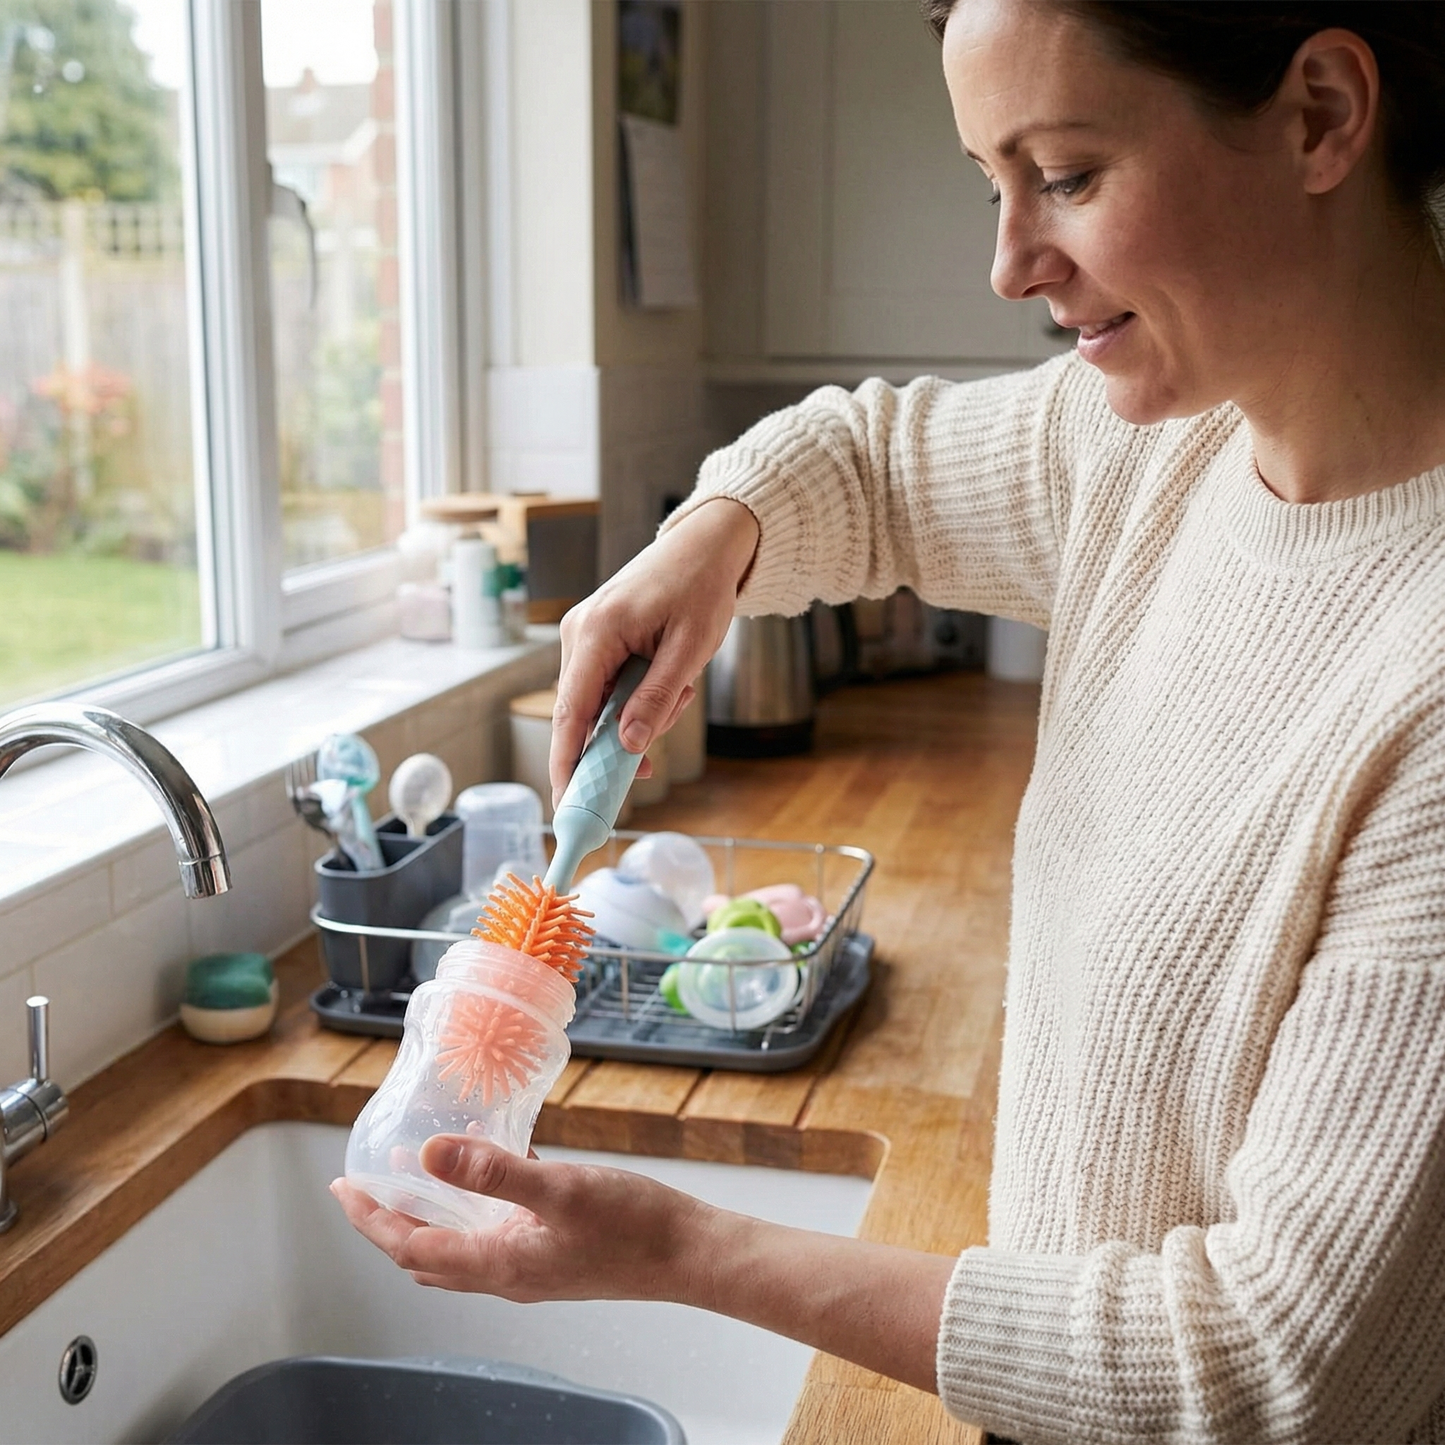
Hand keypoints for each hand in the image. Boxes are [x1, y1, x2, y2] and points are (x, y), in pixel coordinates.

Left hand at [330, 1134, 713, 1302]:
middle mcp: (506, 1271)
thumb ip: (494, 1172)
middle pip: (426, 1252)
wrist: (689, 1253)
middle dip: (388, 1222)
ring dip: (430, 1212)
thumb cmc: (633, 1226)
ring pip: (460, 1243)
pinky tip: (494, 1159)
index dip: (372, 1218)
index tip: (343, 1187)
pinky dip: (479, 1201)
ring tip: (414, 1171)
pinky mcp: (554, 1250)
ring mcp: (531, 1264)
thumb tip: (428, 1156)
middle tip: (365, 1186)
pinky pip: (499, 1228)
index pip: (410, 1246)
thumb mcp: (560, 1188)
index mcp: (498, 1262)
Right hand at [549, 498, 759, 801]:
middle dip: (616, 744)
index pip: (570, 712)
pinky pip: (606, 688)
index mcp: (596, 631)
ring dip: (637, 717)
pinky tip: (669, 687)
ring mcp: (583, 636)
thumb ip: (656, 699)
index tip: (566, 803)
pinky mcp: (595, 639)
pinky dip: (635, 700)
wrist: (704, 546)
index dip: (566, 762)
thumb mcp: (689, 649)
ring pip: (597, 705)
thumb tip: (628, 747)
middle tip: (648, 766)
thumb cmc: (701, 587)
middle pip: (581, 714)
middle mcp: (578, 633)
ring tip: (681, 691)